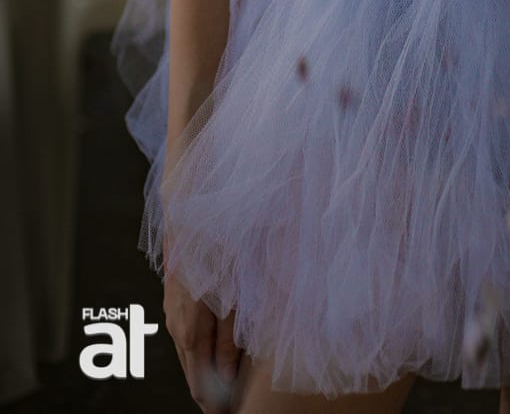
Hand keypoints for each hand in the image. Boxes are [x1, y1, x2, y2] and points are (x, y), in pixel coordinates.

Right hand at [163, 249, 242, 412]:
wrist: (192, 217)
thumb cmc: (220, 256)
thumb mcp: (234, 302)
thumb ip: (230, 342)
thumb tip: (228, 378)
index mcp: (191, 334)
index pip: (200, 387)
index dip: (217, 406)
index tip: (234, 413)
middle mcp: (175, 329)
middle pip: (192, 375)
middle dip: (212, 390)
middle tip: (236, 401)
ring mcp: (171, 314)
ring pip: (188, 354)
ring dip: (206, 368)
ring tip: (230, 378)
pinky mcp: (173, 300)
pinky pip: (185, 334)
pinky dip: (200, 347)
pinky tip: (217, 345)